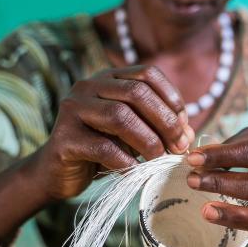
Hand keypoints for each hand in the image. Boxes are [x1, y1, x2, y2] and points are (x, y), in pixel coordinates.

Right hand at [33, 65, 194, 200]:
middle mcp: (88, 86)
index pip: (147, 73)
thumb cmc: (103, 150)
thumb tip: (189, 133)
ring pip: (119, 116)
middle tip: (179, 147)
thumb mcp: (136, 135)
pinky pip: (103, 147)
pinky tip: (135, 171)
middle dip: (165, 121)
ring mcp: (72, 109)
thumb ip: (161, 129)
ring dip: (148, 140)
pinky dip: (126, 161)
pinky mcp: (64, 138)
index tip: (184, 125)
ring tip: (159, 159)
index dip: (171, 97)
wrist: (58, 172)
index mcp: (108, 79)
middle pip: (136, 93)